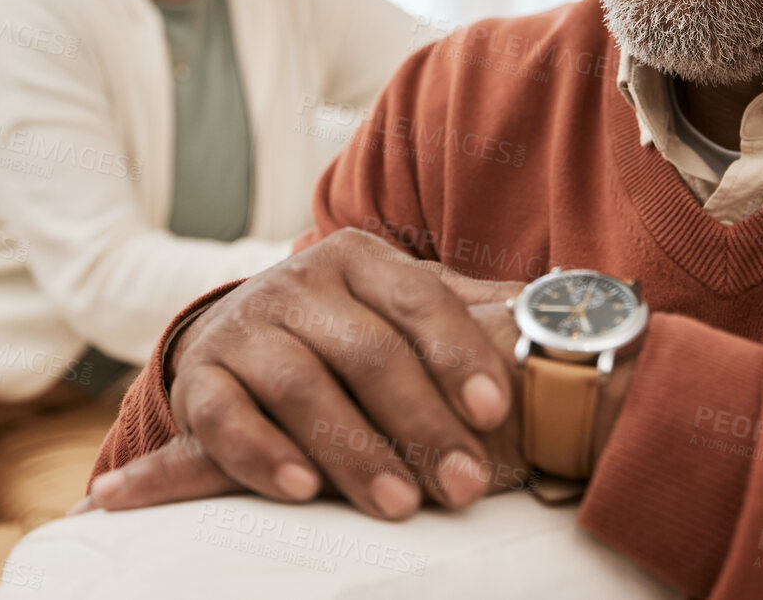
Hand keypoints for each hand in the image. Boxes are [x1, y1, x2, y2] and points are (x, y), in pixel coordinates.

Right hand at [77, 229, 526, 519]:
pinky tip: (303, 490)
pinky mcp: (200, 379)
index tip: (496, 409)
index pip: (419, 300)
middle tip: (465, 486)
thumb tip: (562, 304)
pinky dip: (264, 455)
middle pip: (368, 352)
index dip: (458, 354)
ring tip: (399, 505)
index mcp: (360, 258)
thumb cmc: (348, 329)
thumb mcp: (405, 307)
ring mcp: (246, 328)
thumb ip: (473, 310)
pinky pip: (227, 418)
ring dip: (354, 452)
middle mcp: (299, 283)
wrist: (236, 333)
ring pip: (303, 388)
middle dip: (421, 424)